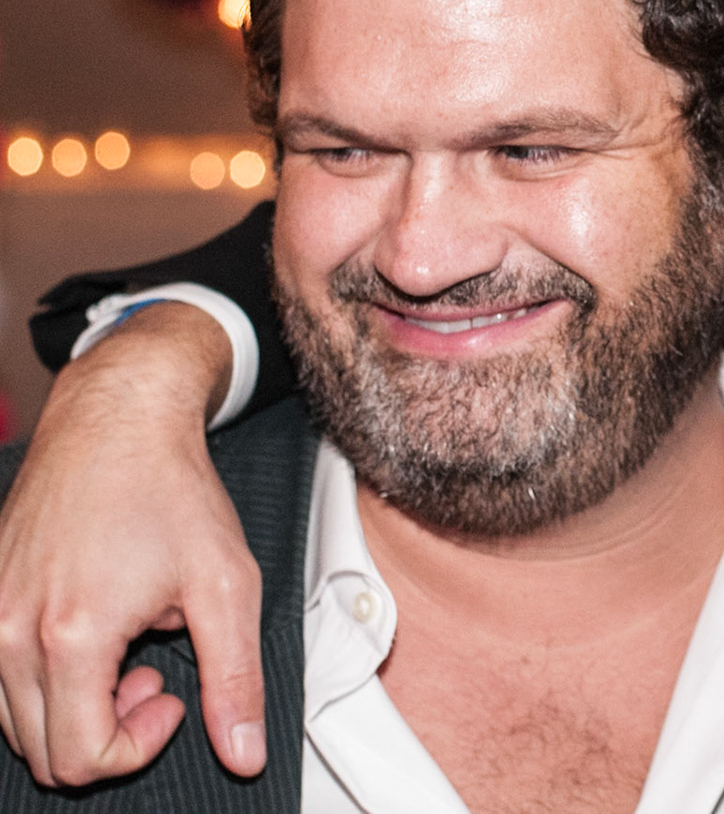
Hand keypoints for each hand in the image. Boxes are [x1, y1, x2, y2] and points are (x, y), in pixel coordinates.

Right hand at [0, 303, 264, 784]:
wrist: (118, 421)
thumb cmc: (172, 492)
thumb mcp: (226, 587)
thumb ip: (234, 680)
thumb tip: (243, 755)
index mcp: (69, 637)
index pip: (80, 758)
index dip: (138, 746)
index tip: (174, 697)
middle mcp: (7, 630)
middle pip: (41, 751)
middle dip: (107, 732)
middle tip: (154, 673)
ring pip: (15, 718)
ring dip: (74, 706)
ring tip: (128, 649)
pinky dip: (45, 674)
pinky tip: (94, 628)